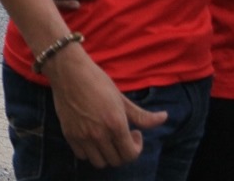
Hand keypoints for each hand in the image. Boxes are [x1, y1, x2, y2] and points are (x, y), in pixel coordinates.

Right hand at [45, 47, 167, 167]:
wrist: (69, 71)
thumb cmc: (97, 80)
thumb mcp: (122, 98)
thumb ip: (142, 115)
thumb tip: (164, 118)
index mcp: (115, 124)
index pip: (131, 154)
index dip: (137, 147)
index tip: (134, 133)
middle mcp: (99, 134)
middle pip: (116, 161)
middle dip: (123, 151)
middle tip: (122, 136)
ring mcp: (82, 135)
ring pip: (99, 162)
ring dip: (107, 155)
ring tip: (107, 140)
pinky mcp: (69, 134)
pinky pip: (82, 156)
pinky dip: (89, 152)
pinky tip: (92, 138)